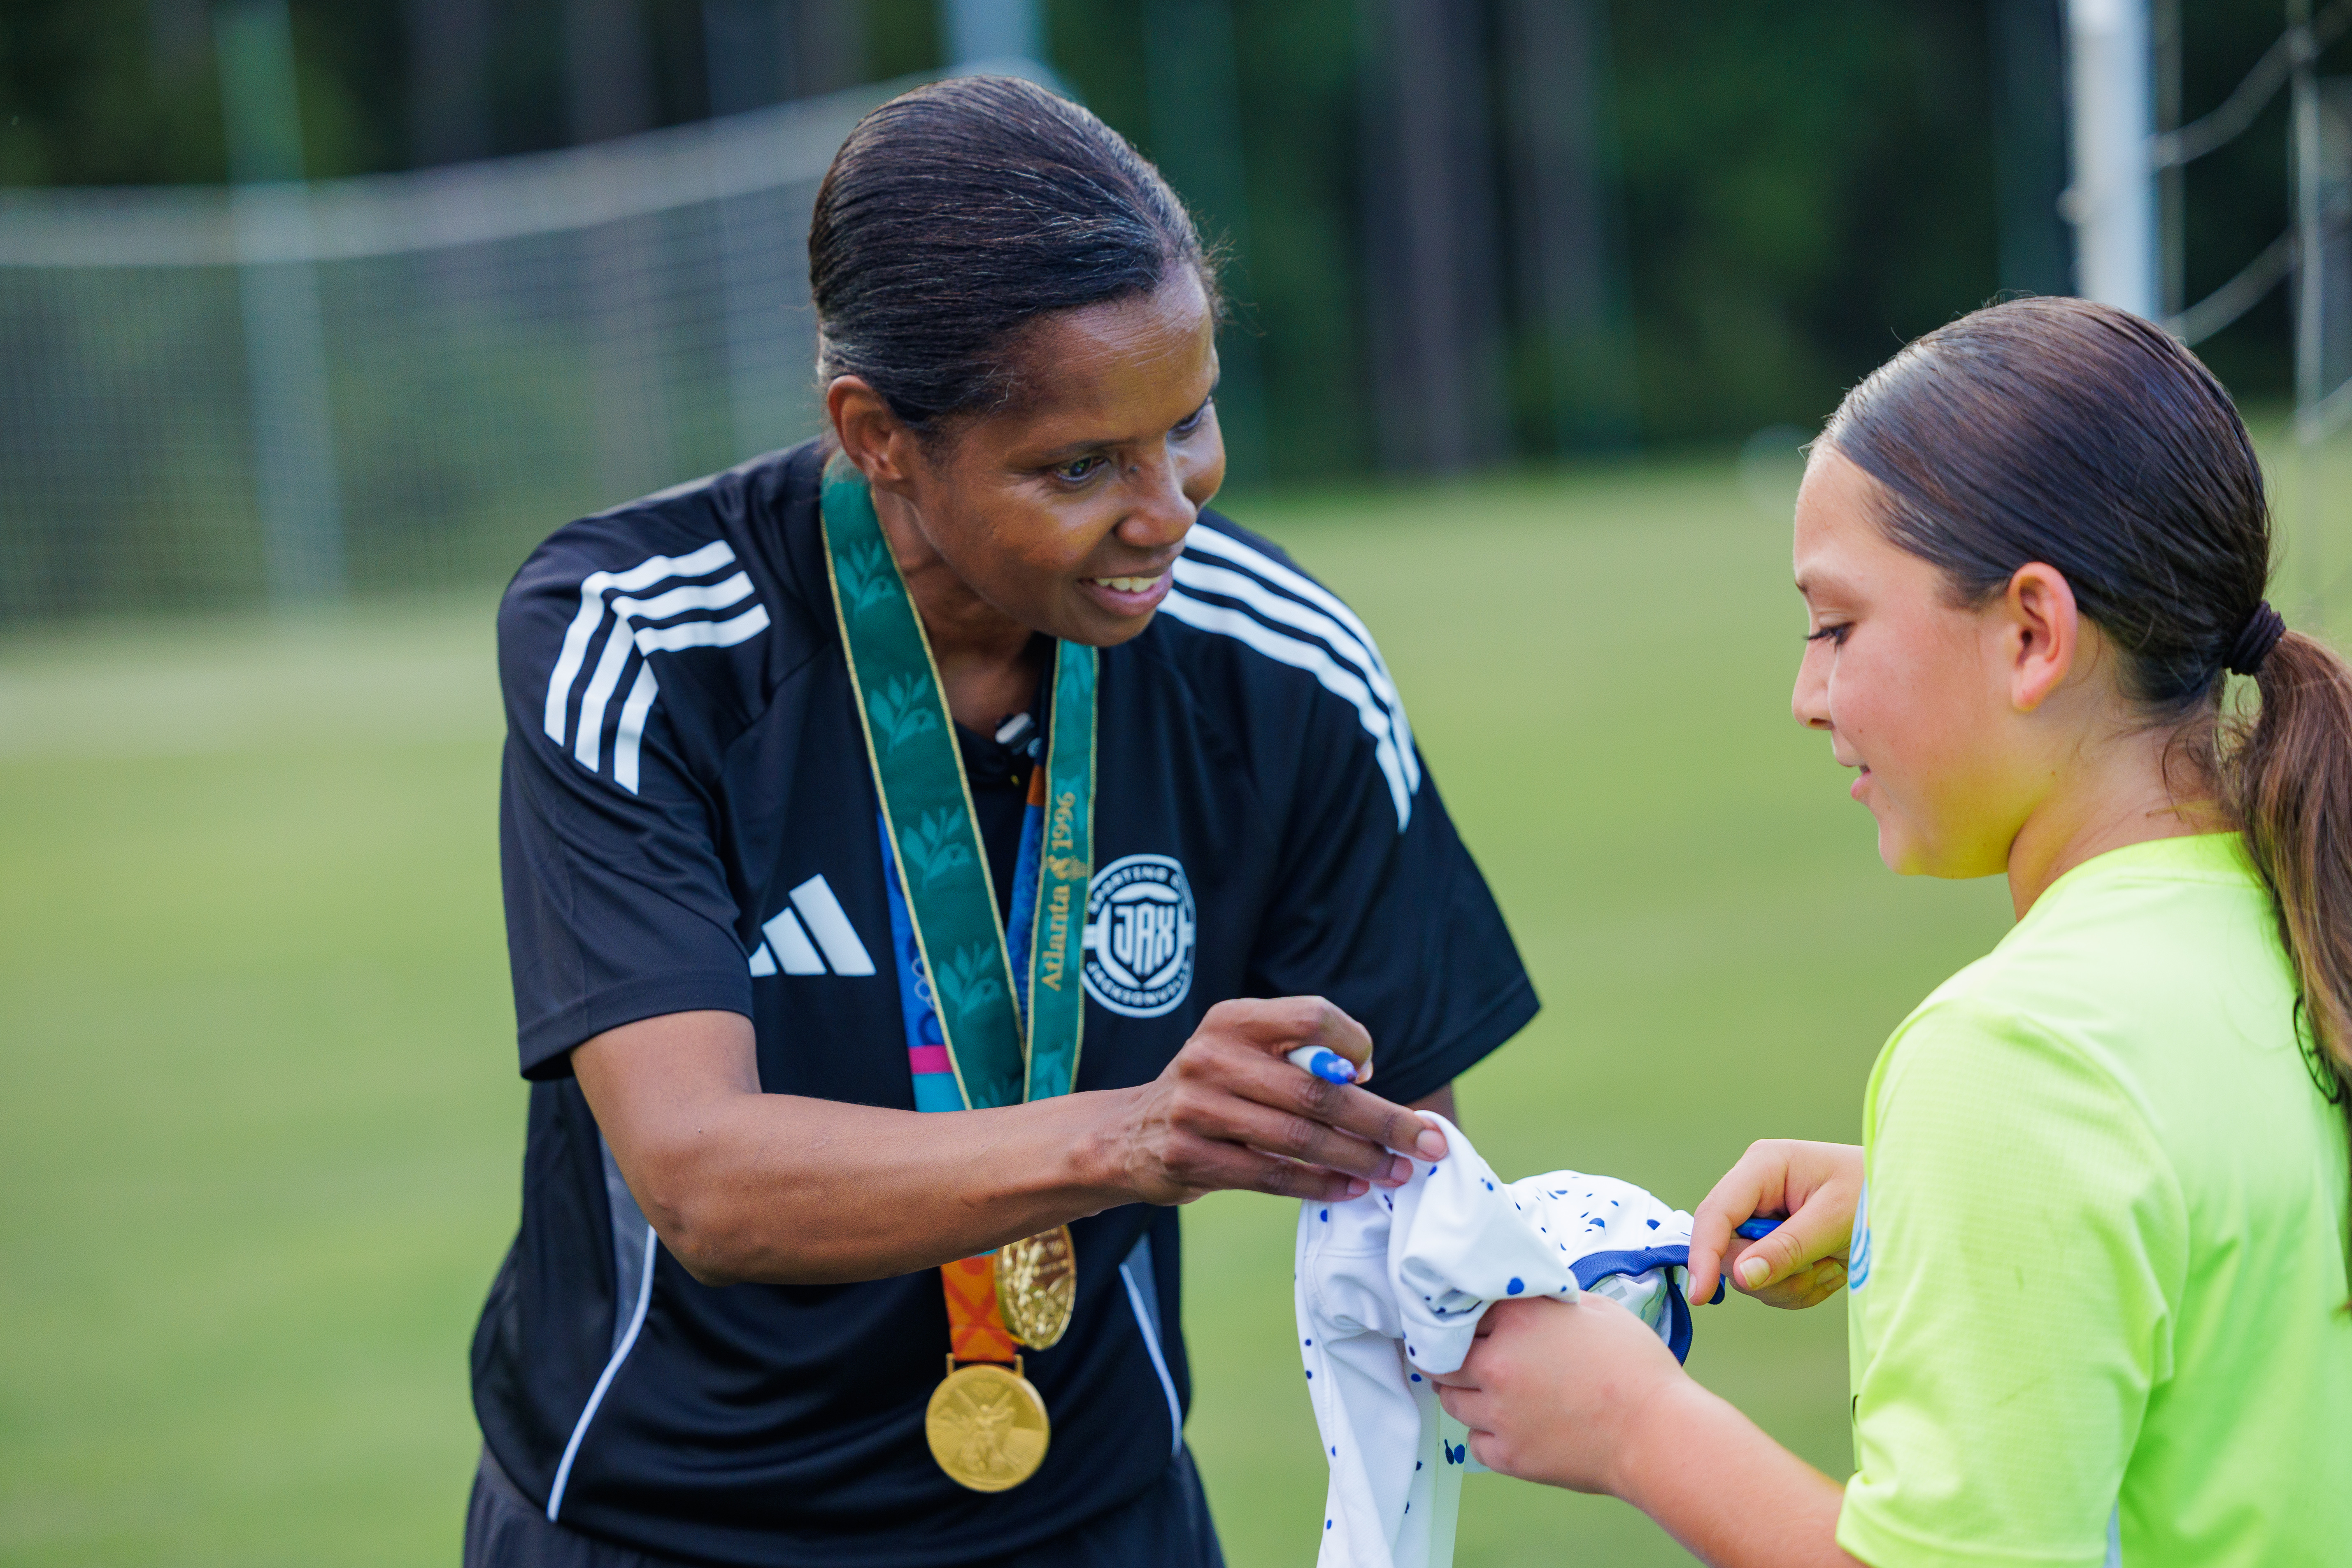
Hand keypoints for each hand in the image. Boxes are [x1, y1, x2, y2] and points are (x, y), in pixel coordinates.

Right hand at [1106, 997, 1447, 1205]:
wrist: (1130, 1134)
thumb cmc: (1212, 1090)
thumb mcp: (1241, 1050)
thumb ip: (1297, 1053)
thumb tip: (1367, 1075)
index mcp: (1232, 1020)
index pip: (1310, 1016)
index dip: (1353, 1041)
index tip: (1374, 1072)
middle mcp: (1211, 1057)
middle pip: (1316, 1089)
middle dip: (1382, 1119)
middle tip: (1429, 1140)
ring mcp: (1197, 1109)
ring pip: (1299, 1138)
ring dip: (1359, 1158)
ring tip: (1398, 1172)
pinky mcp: (1191, 1158)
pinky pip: (1272, 1176)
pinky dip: (1320, 1185)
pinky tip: (1353, 1189)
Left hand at [1431, 1295, 1686, 1494]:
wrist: (1657, 1434)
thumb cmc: (1636, 1368)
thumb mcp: (1596, 1310)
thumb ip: (1550, 1300)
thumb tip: (1530, 1297)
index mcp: (1516, 1319)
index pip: (1463, 1310)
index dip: (1470, 1317)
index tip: (1473, 1324)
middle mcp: (1497, 1364)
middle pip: (1441, 1358)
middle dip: (1450, 1357)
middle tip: (1464, 1359)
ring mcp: (1499, 1414)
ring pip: (1452, 1402)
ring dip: (1465, 1395)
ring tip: (1491, 1394)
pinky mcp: (1508, 1456)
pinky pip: (1474, 1444)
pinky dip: (1486, 1437)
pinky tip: (1510, 1428)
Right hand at [1685, 1139, 1861, 1308]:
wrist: (1909, 1202)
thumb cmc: (1875, 1193)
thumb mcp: (1835, 1219)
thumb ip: (1787, 1247)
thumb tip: (1741, 1276)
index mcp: (1763, 1166)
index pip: (1716, 1213)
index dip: (1704, 1254)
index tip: (1700, 1295)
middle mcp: (1754, 1192)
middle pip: (1729, 1251)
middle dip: (1772, 1273)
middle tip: (1818, 1268)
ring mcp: (1762, 1220)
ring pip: (1748, 1275)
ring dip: (1792, 1283)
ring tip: (1831, 1266)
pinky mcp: (1774, 1246)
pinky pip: (1769, 1285)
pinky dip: (1800, 1288)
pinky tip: (1829, 1270)